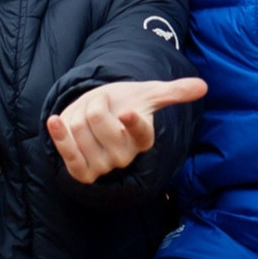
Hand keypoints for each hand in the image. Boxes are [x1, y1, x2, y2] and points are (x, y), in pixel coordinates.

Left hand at [47, 77, 207, 183]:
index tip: (128, 112)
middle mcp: (125, 156)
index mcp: (143, 138)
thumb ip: (174, 92)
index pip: (141, 133)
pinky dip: (59, 136)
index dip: (134, 123)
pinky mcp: (82, 172)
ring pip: (79, 130)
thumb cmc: (125, 104)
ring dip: (76, 115)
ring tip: (85, 118)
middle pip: (99, 119)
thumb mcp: (148, 95)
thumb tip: (203, 86)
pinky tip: (54, 121)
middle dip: (93, 104)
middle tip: (99, 106)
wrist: (97, 121)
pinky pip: (68, 154)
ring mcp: (103, 166)